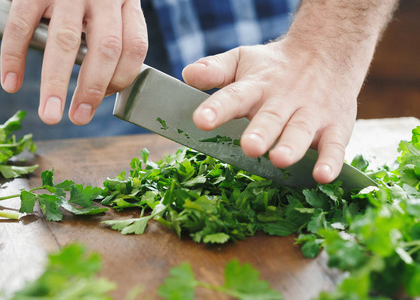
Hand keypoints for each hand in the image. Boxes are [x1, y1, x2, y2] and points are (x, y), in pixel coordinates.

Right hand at [0, 0, 147, 124]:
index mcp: (126, 2)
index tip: (106, 99)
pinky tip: (11, 83)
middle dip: (92, 90)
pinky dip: (14, 57)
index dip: (123, 78)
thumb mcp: (111, 6)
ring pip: (65, 42)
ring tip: (49, 114)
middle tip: (79, 118)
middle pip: (104, 49)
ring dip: (55, 83)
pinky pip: (22, 26)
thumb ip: (111, 35)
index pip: (135, 47)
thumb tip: (103, 88)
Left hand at [182, 39, 360, 183]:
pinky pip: (335, 144)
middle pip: (271, 117)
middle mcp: (283, 100)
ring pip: (301, 131)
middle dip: (261, 132)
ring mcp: (311, 113)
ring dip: (292, 146)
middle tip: (249, 147)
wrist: (327, 49)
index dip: (218, 108)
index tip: (201, 120)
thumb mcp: (243, 59)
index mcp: (256, 86)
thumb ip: (216, 69)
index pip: (235, 95)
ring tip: (280, 159)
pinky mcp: (335, 126)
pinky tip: (323, 176)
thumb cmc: (275, 65)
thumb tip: (186, 75)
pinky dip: (331, 161)